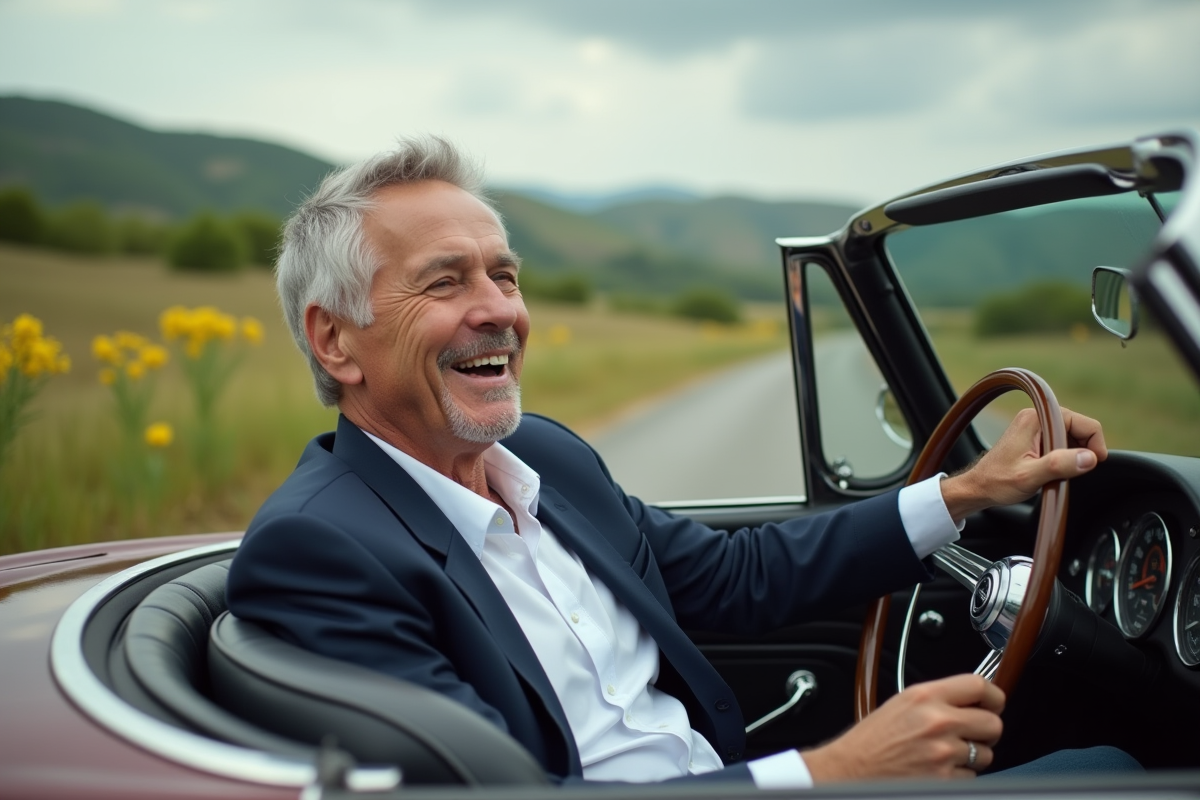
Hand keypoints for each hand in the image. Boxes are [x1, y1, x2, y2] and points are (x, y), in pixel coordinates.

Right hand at [803, 674, 1003, 781]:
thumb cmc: (872, 740)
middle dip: (986, 731)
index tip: (994, 703)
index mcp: (925, 696)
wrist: (852, 770)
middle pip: (993, 723)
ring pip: (985, 754)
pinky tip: (937, 770)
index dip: (993, 696)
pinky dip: (958, 776)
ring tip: (945, 754)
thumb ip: (938, 698)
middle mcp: (938, 721)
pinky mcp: (945, 779)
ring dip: (972, 757)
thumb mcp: (902, 703)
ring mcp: (943, 752)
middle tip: (971, 734)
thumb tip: (972, 699)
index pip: (979, 686)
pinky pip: (971, 777)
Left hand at [941, 406, 1106, 520]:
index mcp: (1036, 418)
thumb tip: (1089, 458)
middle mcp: (1037, 417)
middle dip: (1083, 451)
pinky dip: (1066, 457)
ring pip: (1074, 437)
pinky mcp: (1037, 437)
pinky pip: (1063, 443)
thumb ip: (1059, 465)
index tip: (1093, 466)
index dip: (1096, 445)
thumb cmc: (998, 482)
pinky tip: (1054, 471)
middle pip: (1081, 428)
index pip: (1086, 424)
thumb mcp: (1030, 477)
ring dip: (1074, 455)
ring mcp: (1037, 426)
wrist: (978, 487)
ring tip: (1058, 473)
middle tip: (1071, 473)